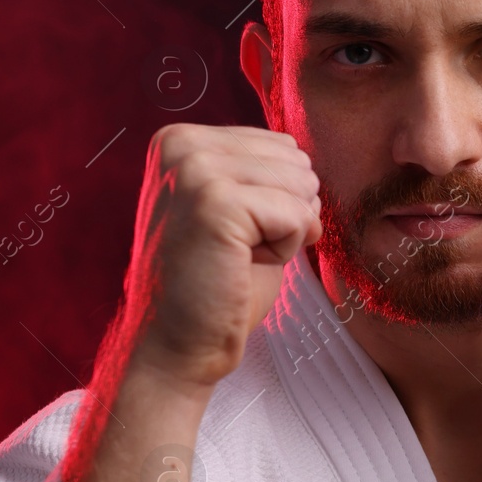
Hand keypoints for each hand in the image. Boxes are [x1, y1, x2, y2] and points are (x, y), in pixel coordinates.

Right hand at [124, 123, 322, 387]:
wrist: (175, 342)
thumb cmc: (216, 282)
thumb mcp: (237, 208)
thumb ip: (261, 172)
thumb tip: (306, 159)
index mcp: (182, 138)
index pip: (284, 147)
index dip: (279, 199)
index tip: (234, 232)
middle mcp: (181, 144)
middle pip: (298, 162)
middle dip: (287, 212)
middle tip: (237, 249)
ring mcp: (195, 169)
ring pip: (302, 185)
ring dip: (286, 231)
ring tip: (238, 256)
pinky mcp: (216, 202)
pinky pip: (298, 215)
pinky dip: (285, 249)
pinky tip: (243, 265)